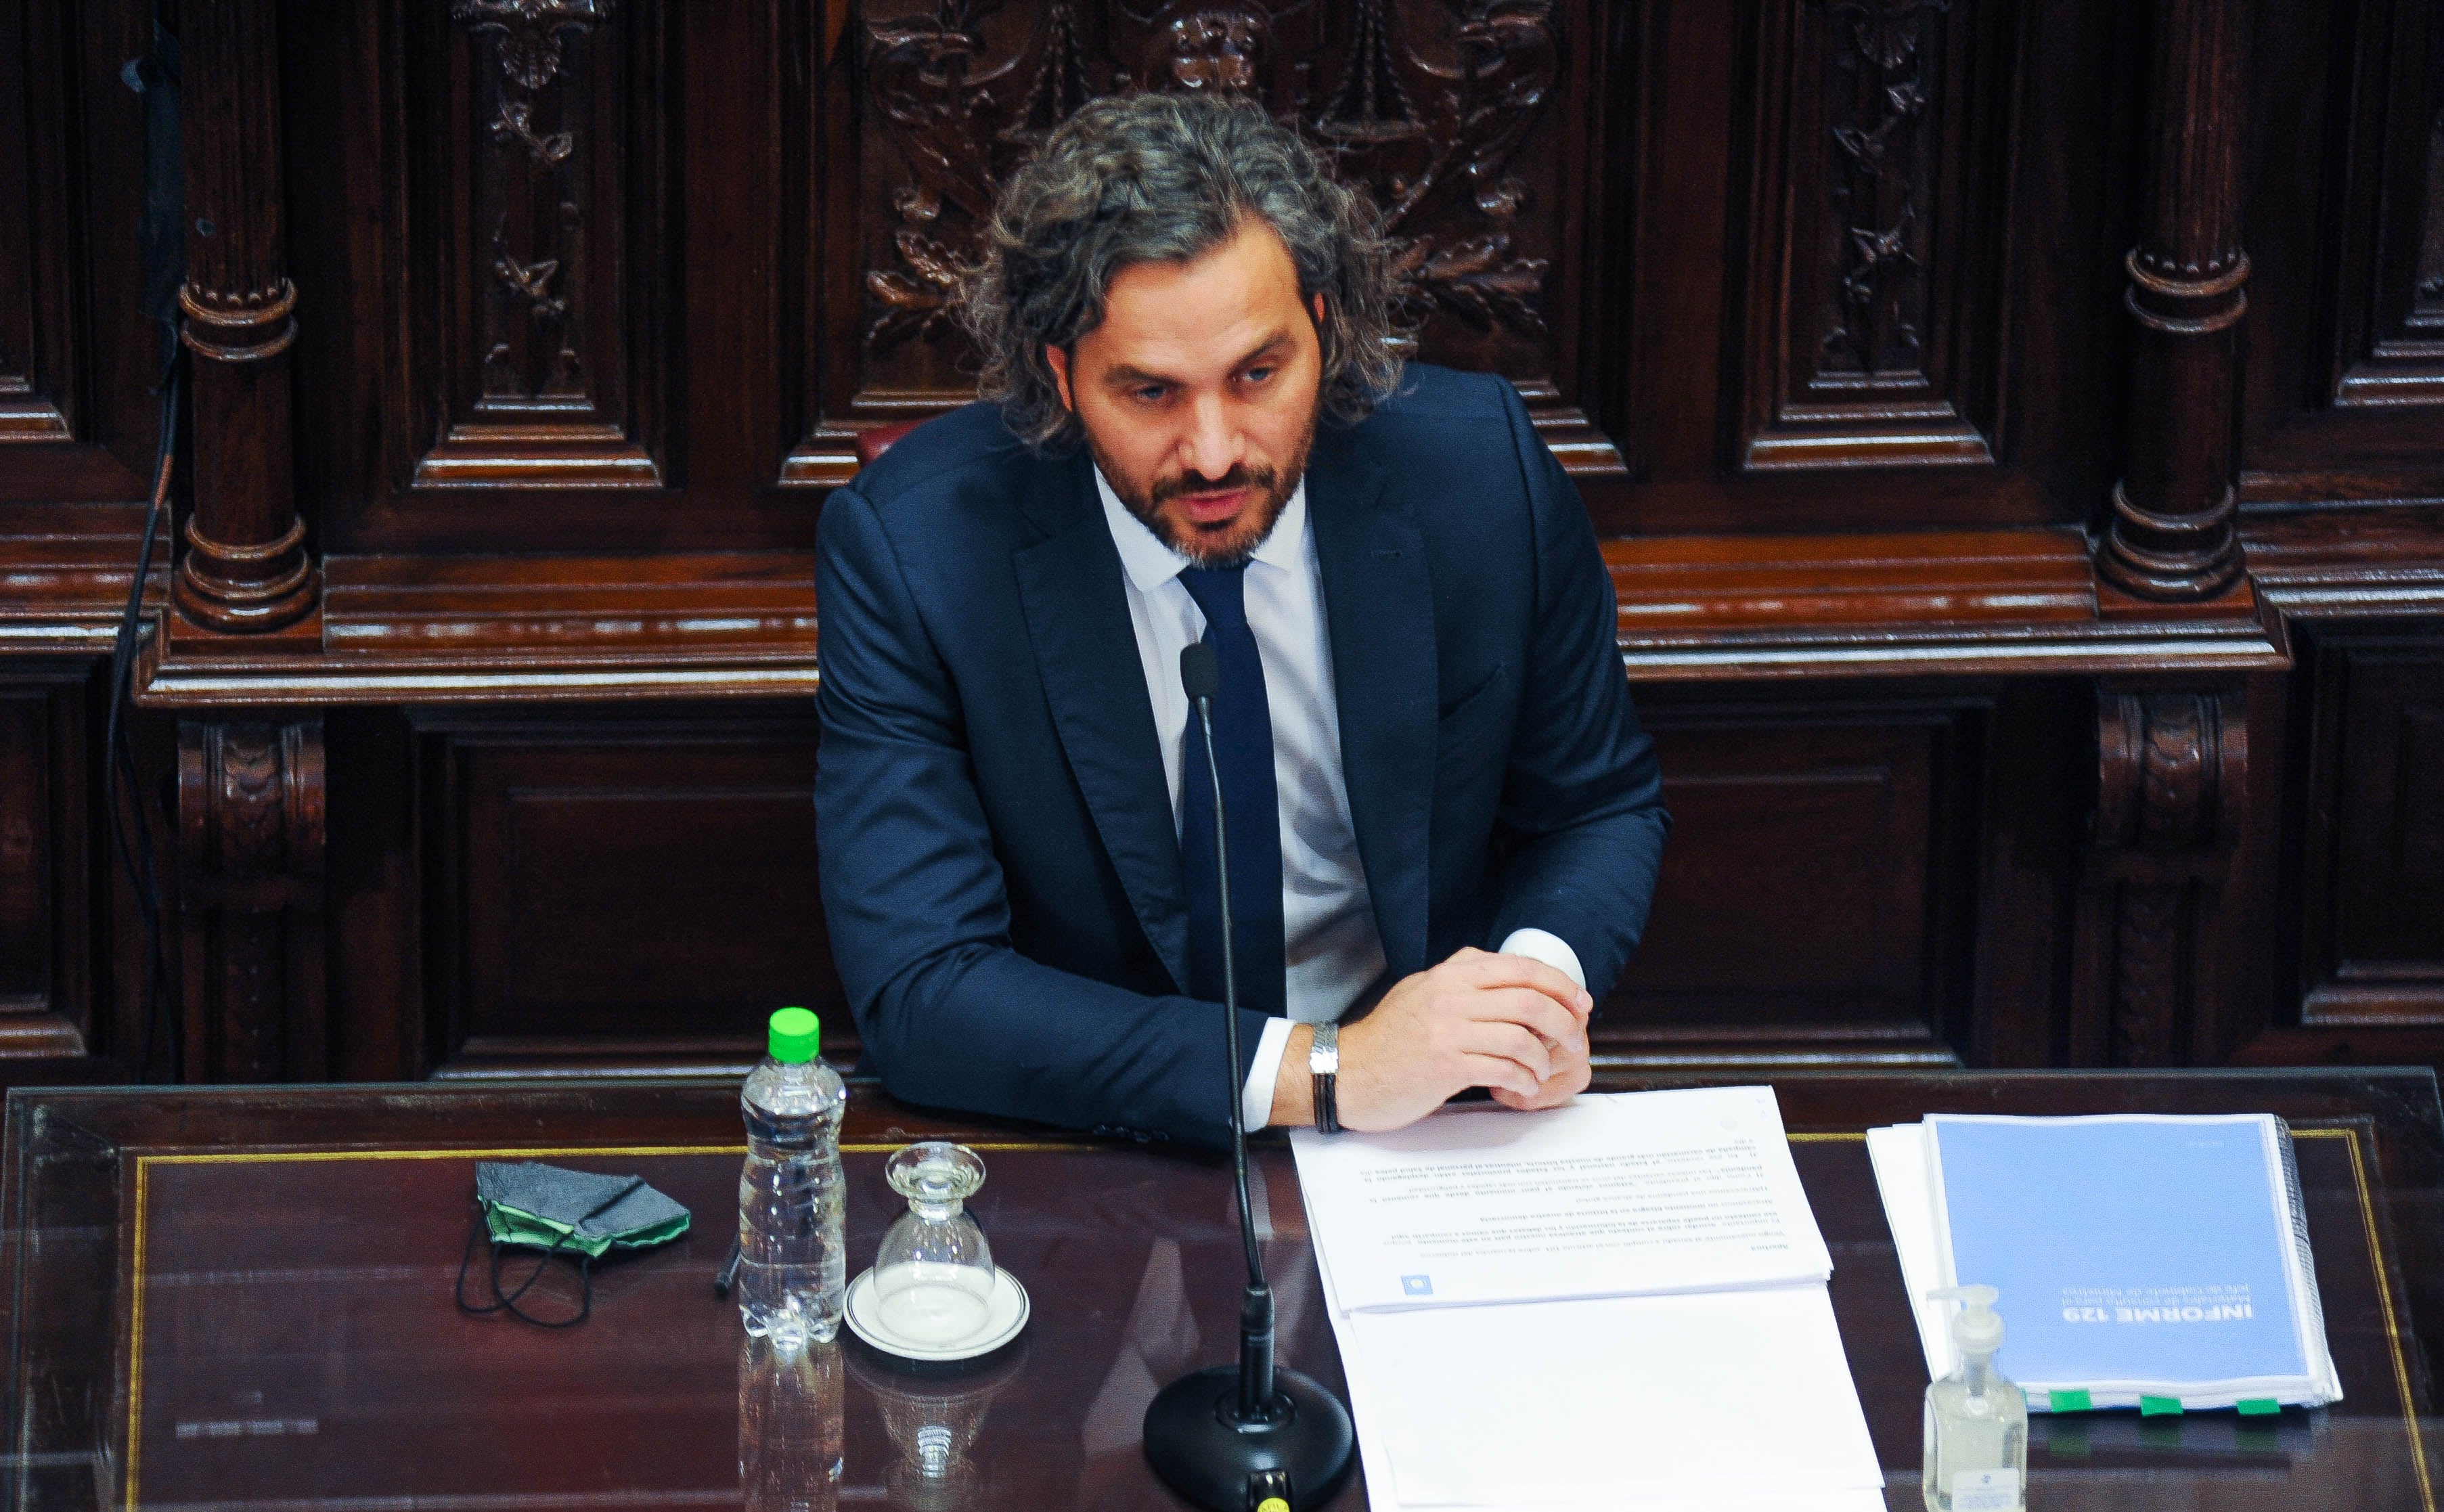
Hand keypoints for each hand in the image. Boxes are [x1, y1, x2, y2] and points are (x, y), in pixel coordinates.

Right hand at [1334, 946, 1591, 1130]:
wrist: (1345, 1073)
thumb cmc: (1387, 1039)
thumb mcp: (1420, 991)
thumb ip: (1460, 978)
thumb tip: (1503, 972)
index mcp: (1450, 974)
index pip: (1520, 968)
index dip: (1559, 984)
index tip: (1580, 1002)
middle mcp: (1451, 996)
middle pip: (1530, 1000)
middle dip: (1564, 1022)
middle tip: (1574, 1040)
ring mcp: (1448, 1031)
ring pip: (1522, 1037)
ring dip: (1543, 1059)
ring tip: (1541, 1072)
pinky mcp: (1446, 1066)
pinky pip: (1504, 1068)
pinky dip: (1524, 1080)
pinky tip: (1523, 1086)